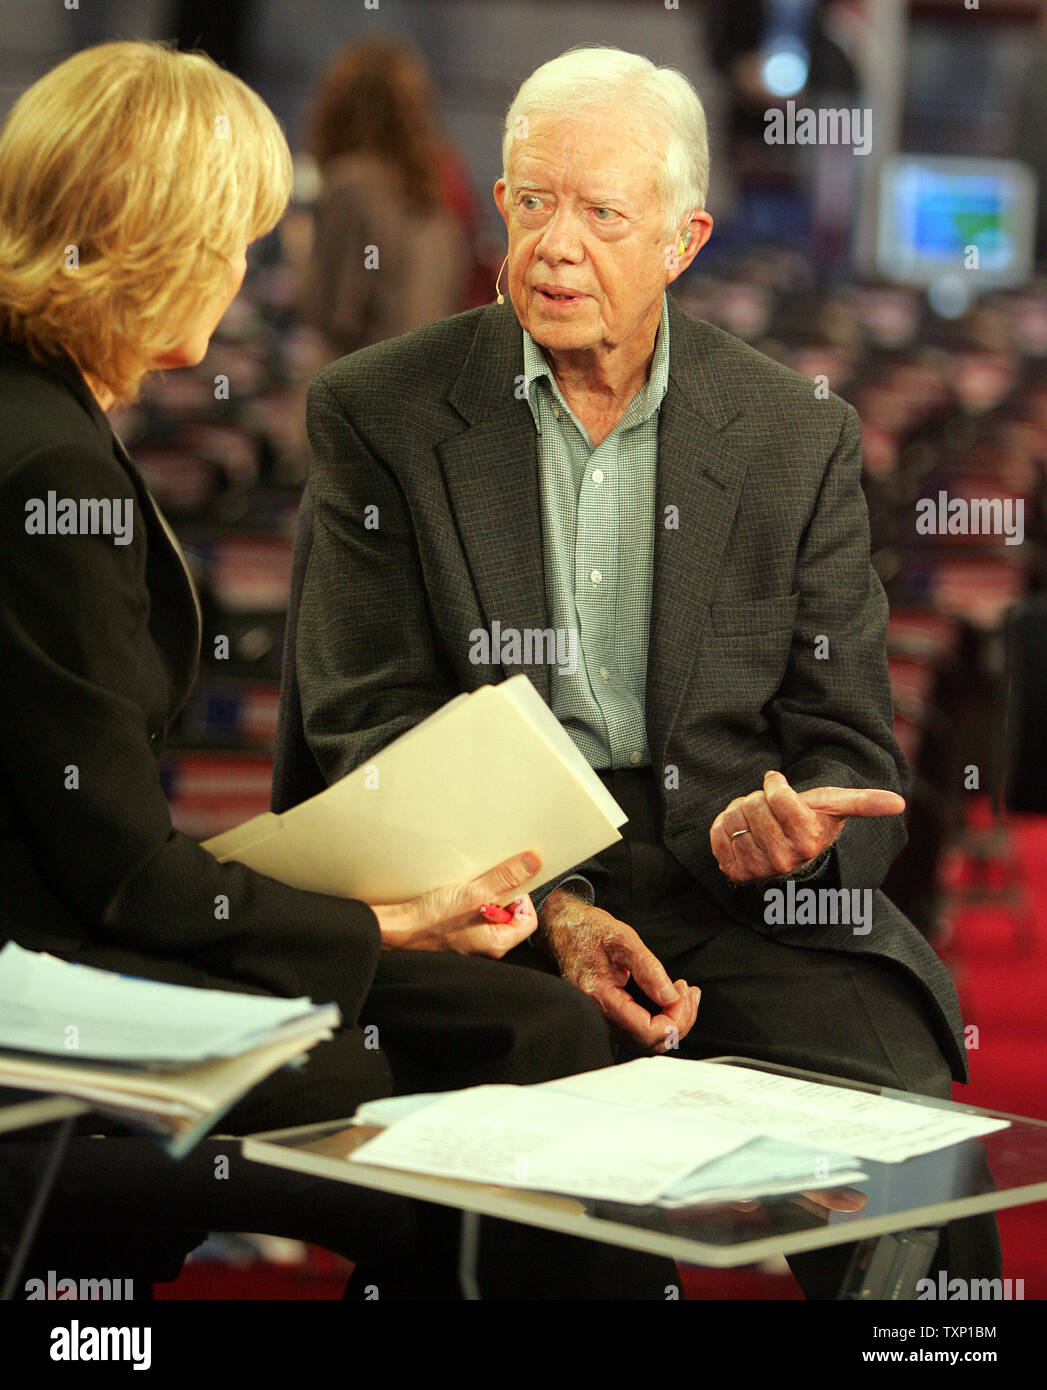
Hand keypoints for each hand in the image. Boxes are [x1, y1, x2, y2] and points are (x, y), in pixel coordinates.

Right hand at [370, 851, 540, 957]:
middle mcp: (486, 946)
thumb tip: (533, 864)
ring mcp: (470, 941)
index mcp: (498, 942)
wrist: (397, 931)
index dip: (522, 898)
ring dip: (482, 896)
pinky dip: (467, 901)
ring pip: (488, 913)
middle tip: (485, 883)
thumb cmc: (432, 921)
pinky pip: (471, 915)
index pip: (528, 919)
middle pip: (509, 915)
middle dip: (501, 894)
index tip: (508, 884)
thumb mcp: (475, 893)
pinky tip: (454, 893)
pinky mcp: (454, 934)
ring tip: (468, 886)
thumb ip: (506, 878)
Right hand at [538, 891, 699, 1051]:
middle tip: (689, 991)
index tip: (683, 992)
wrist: (564, 928)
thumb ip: (648, 969)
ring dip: (673, 1020)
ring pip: (647, 1040)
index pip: (646, 1031)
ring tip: (685, 993)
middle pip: (650, 1041)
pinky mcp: (609, 1014)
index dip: (673, 1018)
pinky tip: (671, 1000)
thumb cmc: (588, 930)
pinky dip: (661, 1019)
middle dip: (679, 1020)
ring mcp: (604, 1018)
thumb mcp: (623, 939)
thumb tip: (670, 996)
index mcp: (601, 998)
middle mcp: (599, 1015)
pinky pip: (639, 1030)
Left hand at [710, 770, 904, 884]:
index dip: (774, 784)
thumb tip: (900, 802)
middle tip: (768, 808)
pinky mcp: (734, 871)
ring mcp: (757, 868)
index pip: (775, 795)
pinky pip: (717, 833)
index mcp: (808, 840)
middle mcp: (784, 859)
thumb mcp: (835, 808)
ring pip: (733, 818)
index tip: (779, 787)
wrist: (788, 858)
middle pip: (753, 805)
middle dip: (758, 799)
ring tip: (757, 821)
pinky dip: (724, 826)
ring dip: (741, 811)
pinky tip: (741, 831)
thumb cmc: (812, 824)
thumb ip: (865, 802)